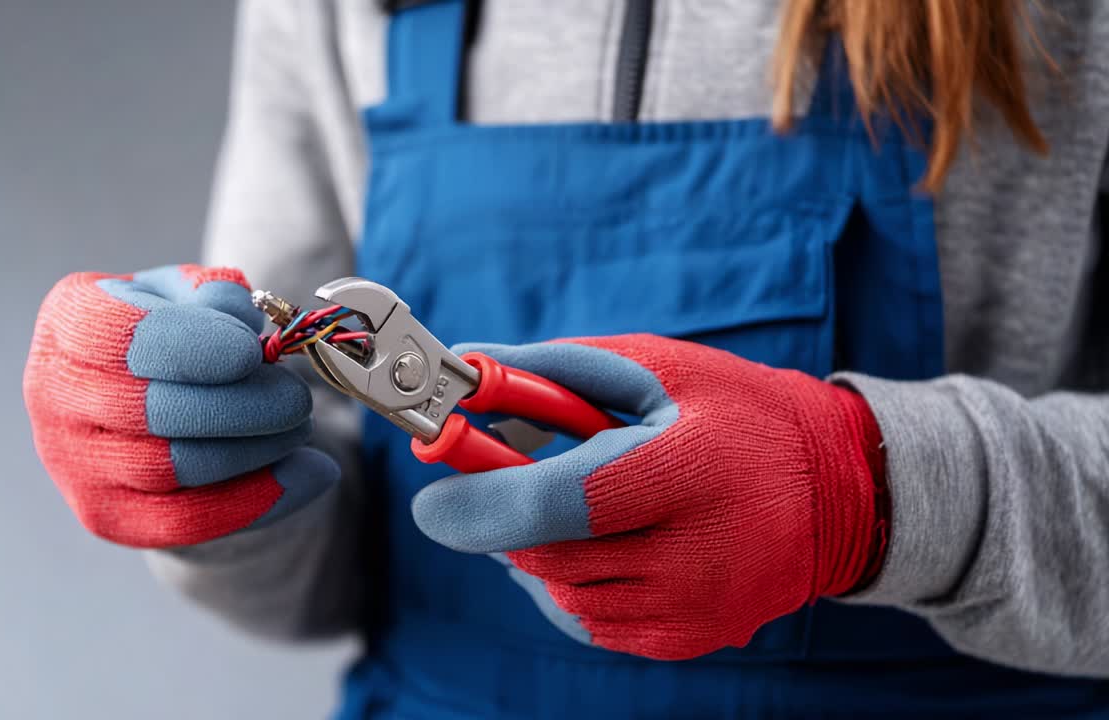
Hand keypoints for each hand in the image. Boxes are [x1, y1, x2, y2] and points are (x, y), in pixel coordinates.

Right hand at [23, 264, 337, 548]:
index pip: (121, 337)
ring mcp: (72, 462)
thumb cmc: (178, 333)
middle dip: (239, 406)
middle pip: (151, 411)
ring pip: (172, 468)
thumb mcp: (195, 296)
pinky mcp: (106, 515)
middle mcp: (55, 393)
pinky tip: (312, 474)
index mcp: (71, 319)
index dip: (190, 347)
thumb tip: (238, 317)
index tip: (250, 352)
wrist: (153, 399)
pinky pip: (185, 521)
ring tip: (302, 428)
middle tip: (297, 399)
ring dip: (254, 450)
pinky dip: (258, 500)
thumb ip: (216, 295)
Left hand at [411, 334, 885, 659]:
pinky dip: (573, 583)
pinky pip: (594, 621)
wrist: (837, 489)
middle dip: (504, 521)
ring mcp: (694, 607)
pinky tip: (599, 544)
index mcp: (686, 470)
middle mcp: (695, 553)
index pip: (561, 504)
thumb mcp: (651, 366)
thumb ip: (550, 369)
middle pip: (549, 555)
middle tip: (493, 482)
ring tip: (568, 506)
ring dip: (538, 551)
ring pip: (563, 593)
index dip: (483, 504)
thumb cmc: (734, 412)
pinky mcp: (689, 638)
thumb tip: (465, 369)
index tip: (430, 501)